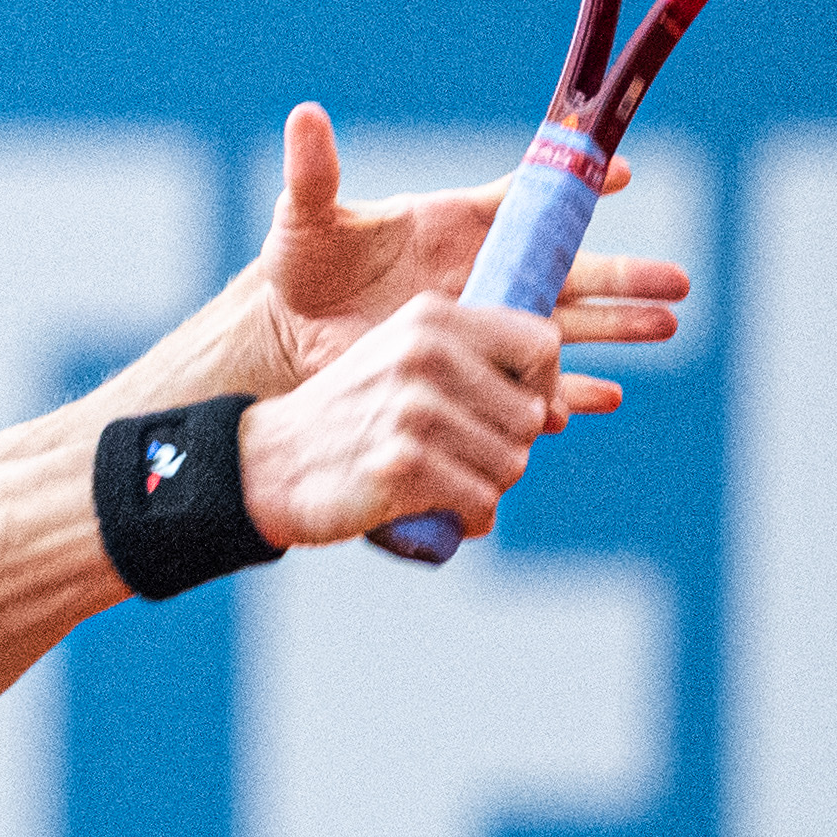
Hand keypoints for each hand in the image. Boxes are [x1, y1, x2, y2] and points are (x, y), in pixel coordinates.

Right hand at [235, 290, 567, 549]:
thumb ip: (480, 370)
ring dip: (487, 485)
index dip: (544, 385)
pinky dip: (468, 517)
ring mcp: (413, 410)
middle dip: (509, 447)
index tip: (515, 409)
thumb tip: (562, 413)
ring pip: (512, 463)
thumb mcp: (409, 361)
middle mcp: (425, 355)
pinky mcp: (403, 466)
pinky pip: (482, 504)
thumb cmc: (356, 416)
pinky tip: (435, 507)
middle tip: (463, 456)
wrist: (274, 463)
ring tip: (444, 480)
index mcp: (432, 318)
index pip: (542, 344)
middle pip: (531, 415)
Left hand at [247, 103, 688, 413]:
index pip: (531, 199)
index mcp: (460, 222)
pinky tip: (605, 400)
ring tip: (668, 327)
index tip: (624, 172)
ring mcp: (484, 323)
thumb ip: (315, 171)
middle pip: (572, 270)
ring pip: (567, 326)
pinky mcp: (471, 371)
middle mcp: (486, 271)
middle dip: (625, 277)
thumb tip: (305, 114)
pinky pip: (530, 384)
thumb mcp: (307, 217)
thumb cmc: (303, 267)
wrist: (290, 333)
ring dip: (617, 329)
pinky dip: (566, 393)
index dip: (577, 185)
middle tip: (679, 282)